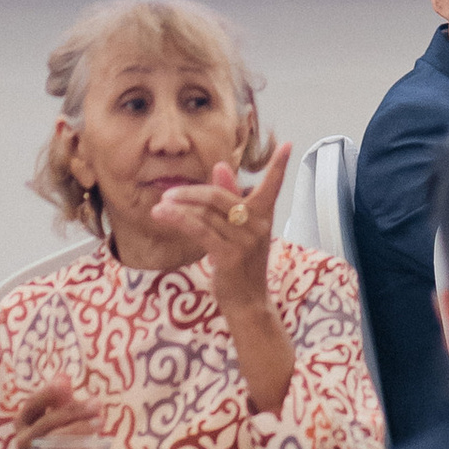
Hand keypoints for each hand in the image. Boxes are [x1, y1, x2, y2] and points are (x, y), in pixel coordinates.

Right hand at [10, 377, 109, 448]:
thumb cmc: (58, 439)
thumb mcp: (59, 416)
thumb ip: (61, 399)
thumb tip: (64, 376)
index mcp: (23, 422)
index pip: (32, 404)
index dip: (48, 393)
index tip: (67, 382)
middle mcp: (23, 441)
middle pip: (47, 422)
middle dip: (74, 410)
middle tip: (97, 403)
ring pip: (55, 441)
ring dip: (80, 428)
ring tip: (100, 421)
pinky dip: (79, 448)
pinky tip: (95, 441)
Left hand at [146, 139, 291, 311]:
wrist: (248, 304)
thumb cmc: (243, 265)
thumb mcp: (239, 230)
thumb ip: (230, 197)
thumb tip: (220, 166)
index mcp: (263, 215)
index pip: (273, 186)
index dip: (280, 166)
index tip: (288, 144)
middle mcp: (257, 225)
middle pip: (220, 196)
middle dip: (192, 192)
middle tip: (170, 193)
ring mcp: (244, 241)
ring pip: (206, 214)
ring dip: (179, 207)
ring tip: (160, 206)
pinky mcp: (229, 255)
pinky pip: (199, 230)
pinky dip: (179, 219)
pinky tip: (163, 215)